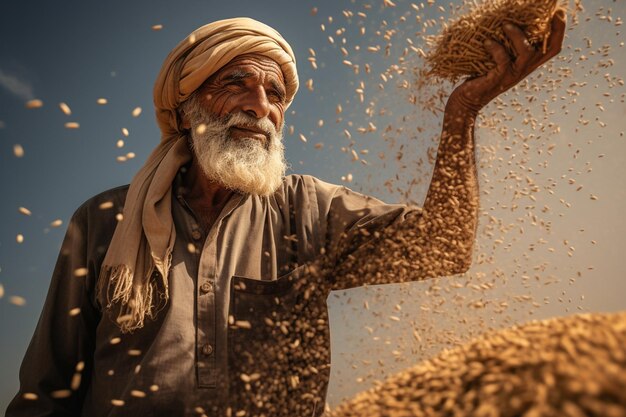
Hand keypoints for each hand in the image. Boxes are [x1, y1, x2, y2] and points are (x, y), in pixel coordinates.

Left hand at [447, 9, 566, 114]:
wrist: (468, 99)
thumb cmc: (481, 74)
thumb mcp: (498, 58)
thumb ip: (507, 44)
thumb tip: (507, 19)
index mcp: (528, 63)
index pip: (552, 47)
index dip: (559, 30)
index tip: (558, 12)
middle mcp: (525, 68)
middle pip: (550, 49)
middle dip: (554, 29)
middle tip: (548, 12)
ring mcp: (513, 74)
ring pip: (527, 52)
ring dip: (518, 36)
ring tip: (505, 25)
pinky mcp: (498, 79)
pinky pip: (503, 60)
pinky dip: (495, 48)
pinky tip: (486, 42)